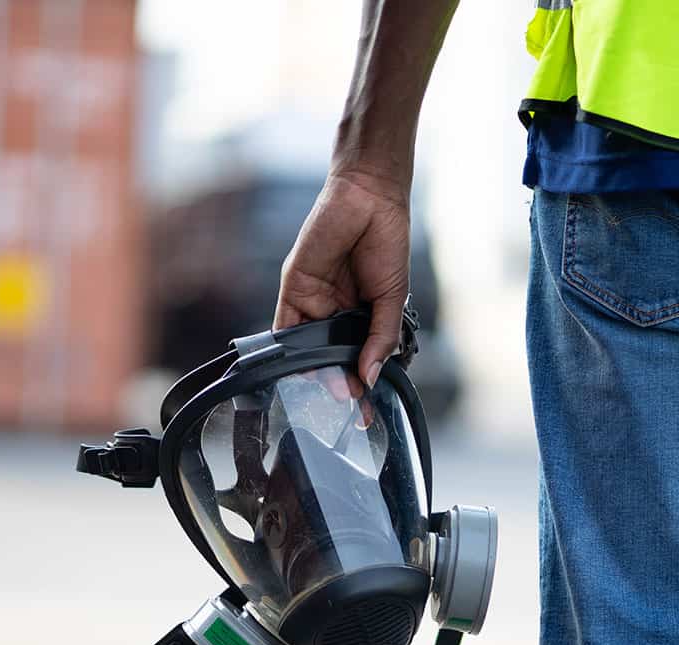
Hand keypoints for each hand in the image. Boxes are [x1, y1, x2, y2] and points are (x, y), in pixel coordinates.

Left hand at [274, 169, 410, 387]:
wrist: (369, 199)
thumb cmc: (387, 243)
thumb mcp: (392, 298)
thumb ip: (381, 338)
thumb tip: (371, 377)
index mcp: (360, 316)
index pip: (357, 359)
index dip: (360, 385)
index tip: (365, 410)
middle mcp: (334, 313)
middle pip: (330, 358)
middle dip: (337, 384)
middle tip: (347, 404)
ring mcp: (312, 302)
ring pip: (308, 349)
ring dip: (316, 371)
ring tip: (331, 390)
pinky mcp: (293, 289)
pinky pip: (286, 326)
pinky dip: (289, 349)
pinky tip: (301, 367)